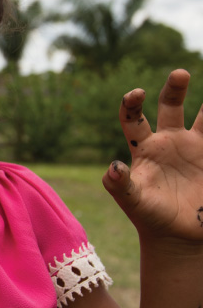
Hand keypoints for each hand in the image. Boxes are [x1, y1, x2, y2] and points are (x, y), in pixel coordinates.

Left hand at [102, 69, 202, 249]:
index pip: (133, 118)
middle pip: (171, 105)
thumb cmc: (150, 217)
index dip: (131, 103)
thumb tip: (112, 166)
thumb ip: (119, 184)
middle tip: (179, 73)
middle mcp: (169, 141)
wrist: (178, 234)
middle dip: (174, 88)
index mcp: (144, 147)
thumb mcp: (133, 202)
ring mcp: (194, 147)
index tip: (136, 92)